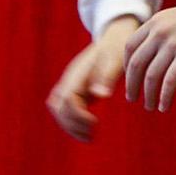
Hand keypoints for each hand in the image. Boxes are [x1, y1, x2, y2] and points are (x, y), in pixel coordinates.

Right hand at [48, 17, 139, 141]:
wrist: (114, 37)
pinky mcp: (75, 90)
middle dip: (72, 124)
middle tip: (92, 136)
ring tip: (89, 137)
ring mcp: (70, 84)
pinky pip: (65, 108)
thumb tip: (100, 95)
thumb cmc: (117, 48)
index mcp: (78, 73)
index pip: (67, 99)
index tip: (95, 123)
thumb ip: (107, 77)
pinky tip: (88, 131)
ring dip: (70, 126)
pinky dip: (72, 122)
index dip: (78, 115)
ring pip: (58, 109)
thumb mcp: (116, 60)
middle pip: (58, 107)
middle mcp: (70, 79)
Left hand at [123, 5, 175, 112]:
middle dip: (131, 84)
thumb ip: (157, 34)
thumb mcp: (171, 20)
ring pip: (151, 76)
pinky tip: (164, 106)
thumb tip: (147, 57)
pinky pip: (170, 81)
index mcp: (153, 23)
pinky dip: (165, 96)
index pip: (130, 47)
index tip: (129, 78)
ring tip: (149, 106)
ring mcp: (173, 45)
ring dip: (148, 95)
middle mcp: (159, 34)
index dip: (126, 66)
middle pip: (136, 64)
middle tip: (131, 98)